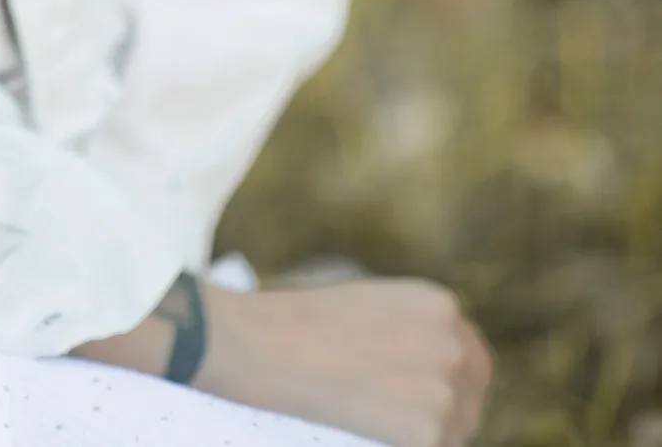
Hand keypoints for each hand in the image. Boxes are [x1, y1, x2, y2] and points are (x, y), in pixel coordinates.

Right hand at [197, 276, 492, 446]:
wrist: (264, 344)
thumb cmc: (297, 323)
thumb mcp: (366, 304)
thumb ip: (406, 328)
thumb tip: (418, 367)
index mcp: (439, 304)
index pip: (472, 355)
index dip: (455, 380)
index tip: (432, 394)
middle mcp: (453, 343)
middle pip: (472, 395)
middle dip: (449, 409)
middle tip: (409, 418)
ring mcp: (445, 389)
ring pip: (456, 428)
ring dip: (428, 431)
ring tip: (381, 422)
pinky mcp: (429, 432)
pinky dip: (401, 443)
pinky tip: (376, 434)